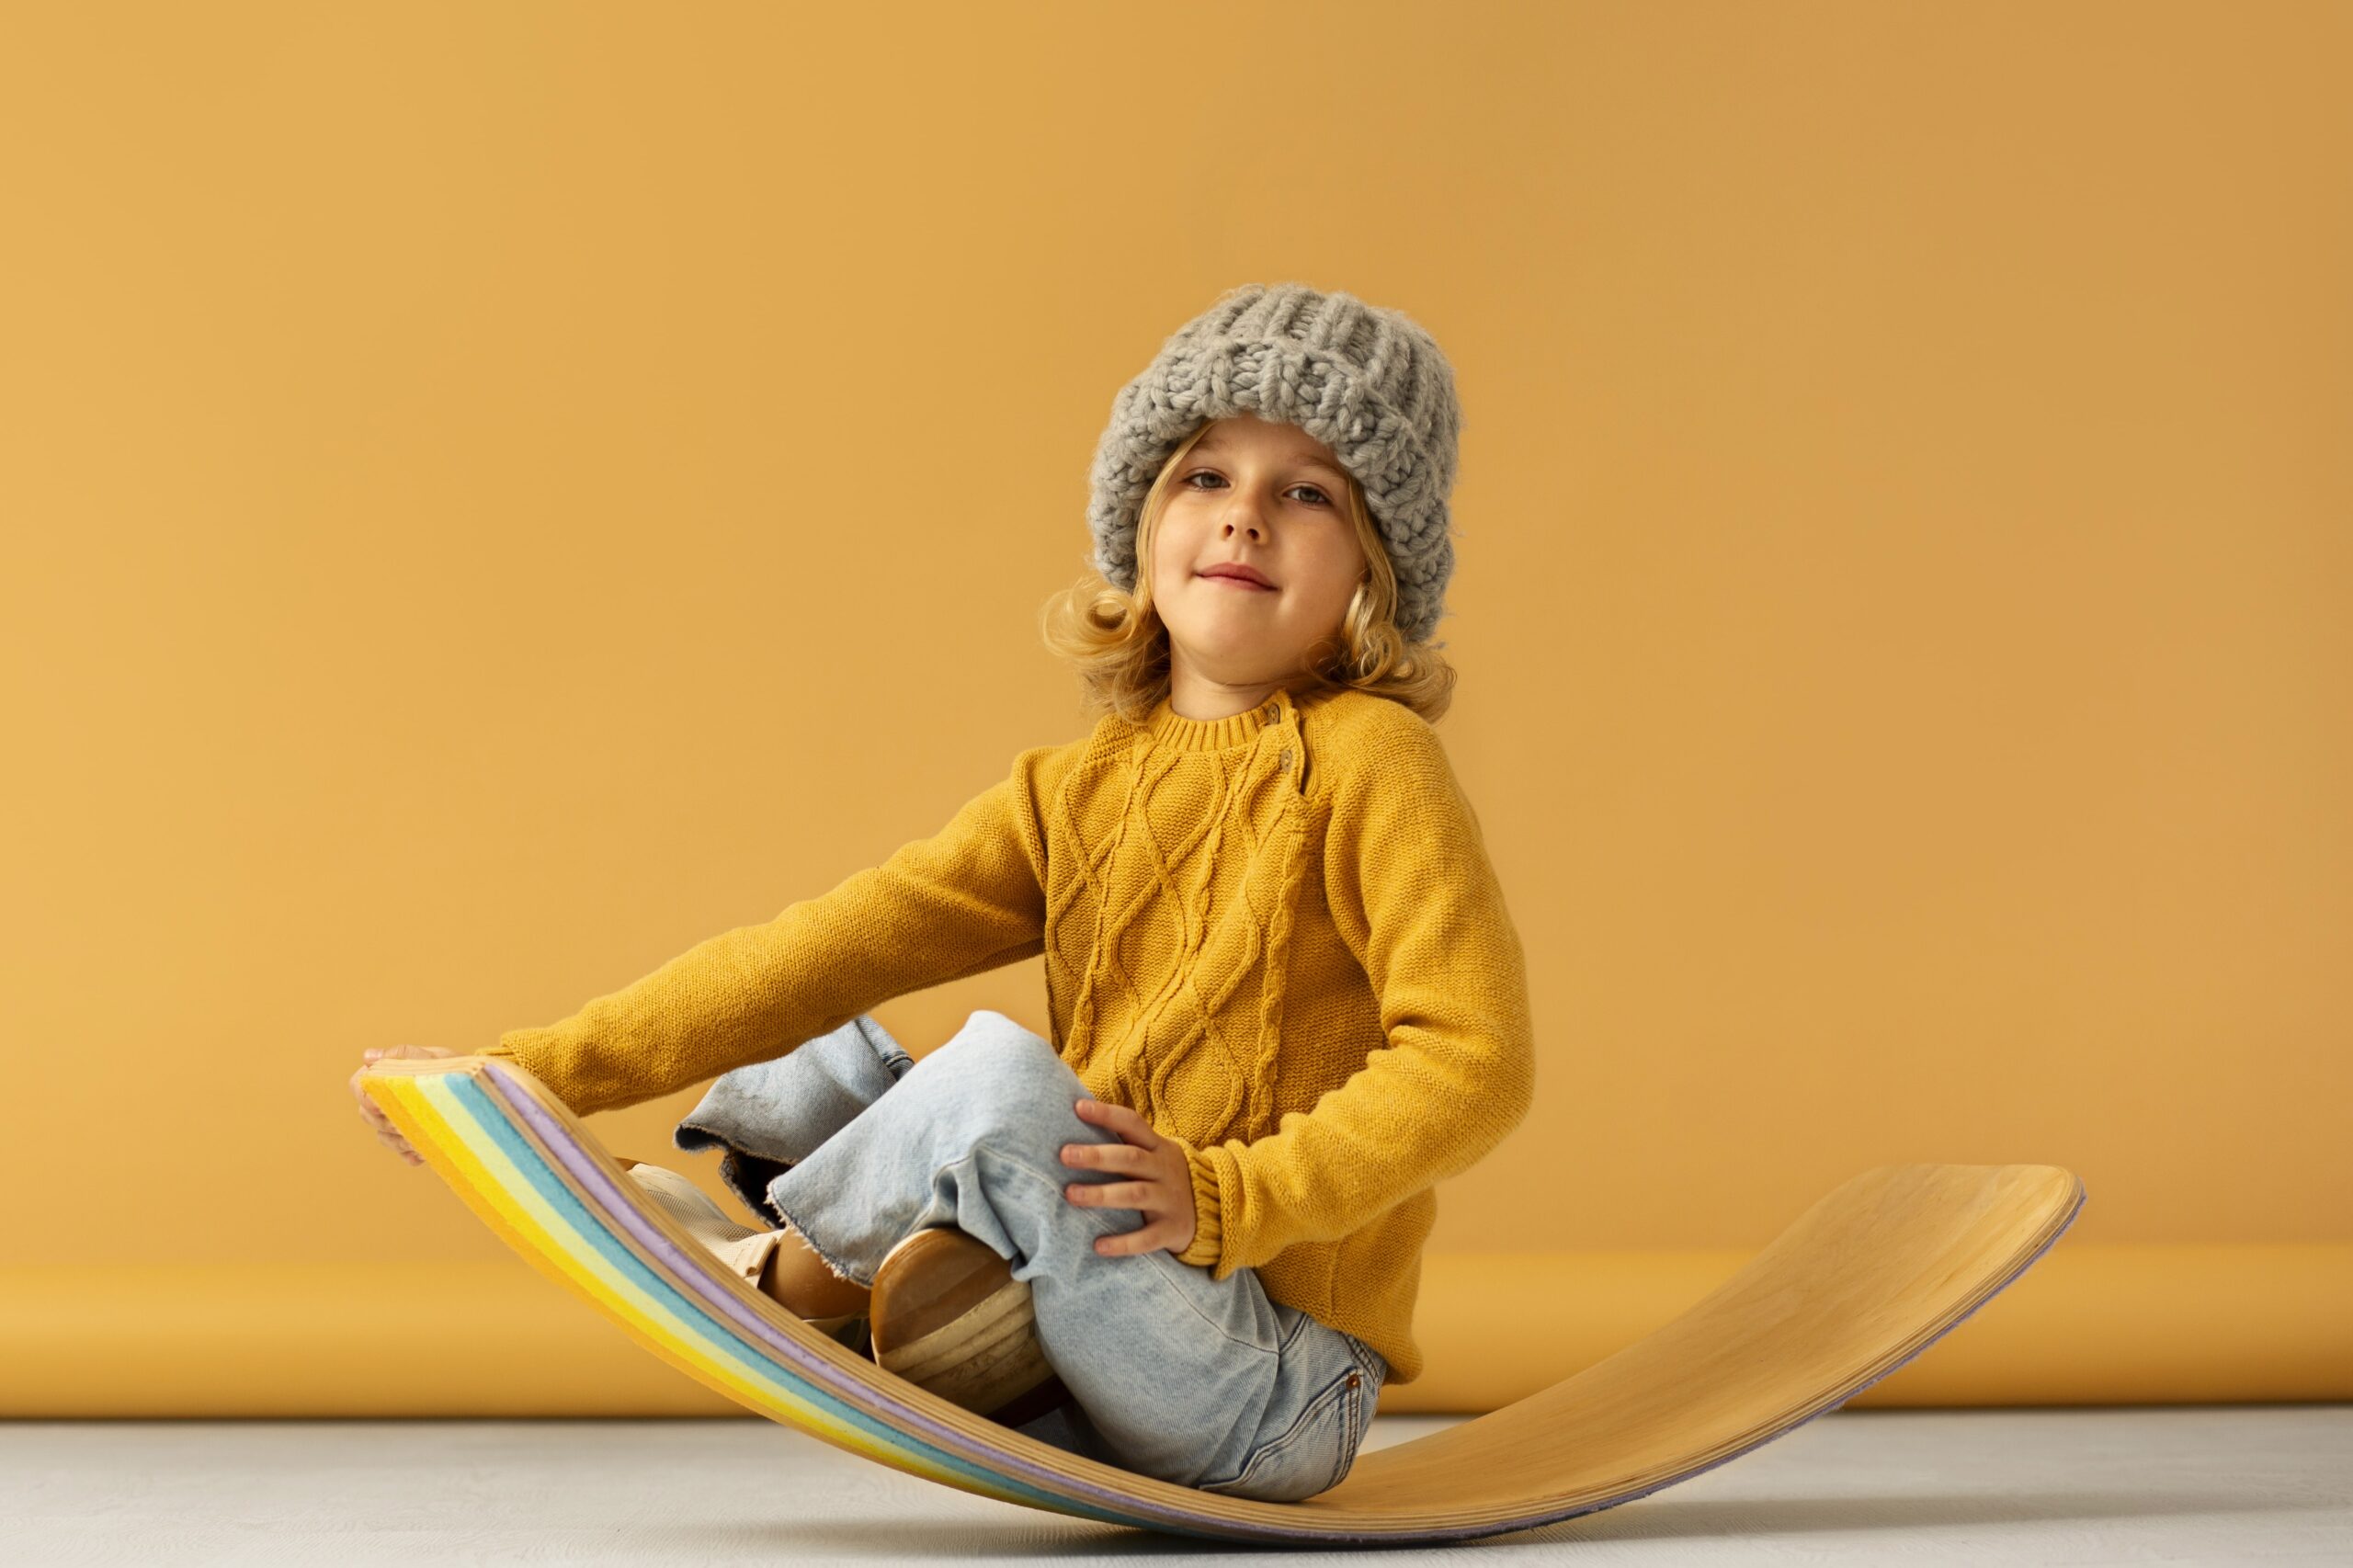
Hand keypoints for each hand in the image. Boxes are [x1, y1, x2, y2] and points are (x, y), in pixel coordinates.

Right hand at [352, 1045, 457, 1165]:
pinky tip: (422, 1154)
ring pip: (383, 1135)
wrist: (476, 1089)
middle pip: (367, 1115)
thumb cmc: (453, 1068)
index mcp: (385, 1075)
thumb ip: (404, 1055)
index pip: (358, 1085)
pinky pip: (401, 1151)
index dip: (365, 1096)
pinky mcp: (409, 1138)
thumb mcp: (434, 1058)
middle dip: (386, 1121)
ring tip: (421, 1138)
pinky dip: (410, 1154)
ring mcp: (395, 1120)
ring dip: (400, 1139)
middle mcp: (384, 1099)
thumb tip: (367, 1056)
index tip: (381, 1105)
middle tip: (408, 1123)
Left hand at [1060, 1098, 1196, 1257]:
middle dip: (1097, 1156)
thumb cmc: (1166, 1178)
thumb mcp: (1156, 1155)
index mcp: (1158, 1147)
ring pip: (1135, 1195)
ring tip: (1070, 1194)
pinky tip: (1098, 1246)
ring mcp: (1170, 1200)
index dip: (1107, 1114)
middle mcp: (1164, 1170)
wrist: (1217, 1210)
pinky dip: (1123, 1243)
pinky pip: (1147, 1238)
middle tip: (1065, 1154)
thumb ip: (1126, 1144)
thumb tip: (1079, 1119)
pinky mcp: (1172, 1230)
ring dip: (1102, 1194)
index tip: (1078, 1107)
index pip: (1133, 1124)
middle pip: (1131, 1158)